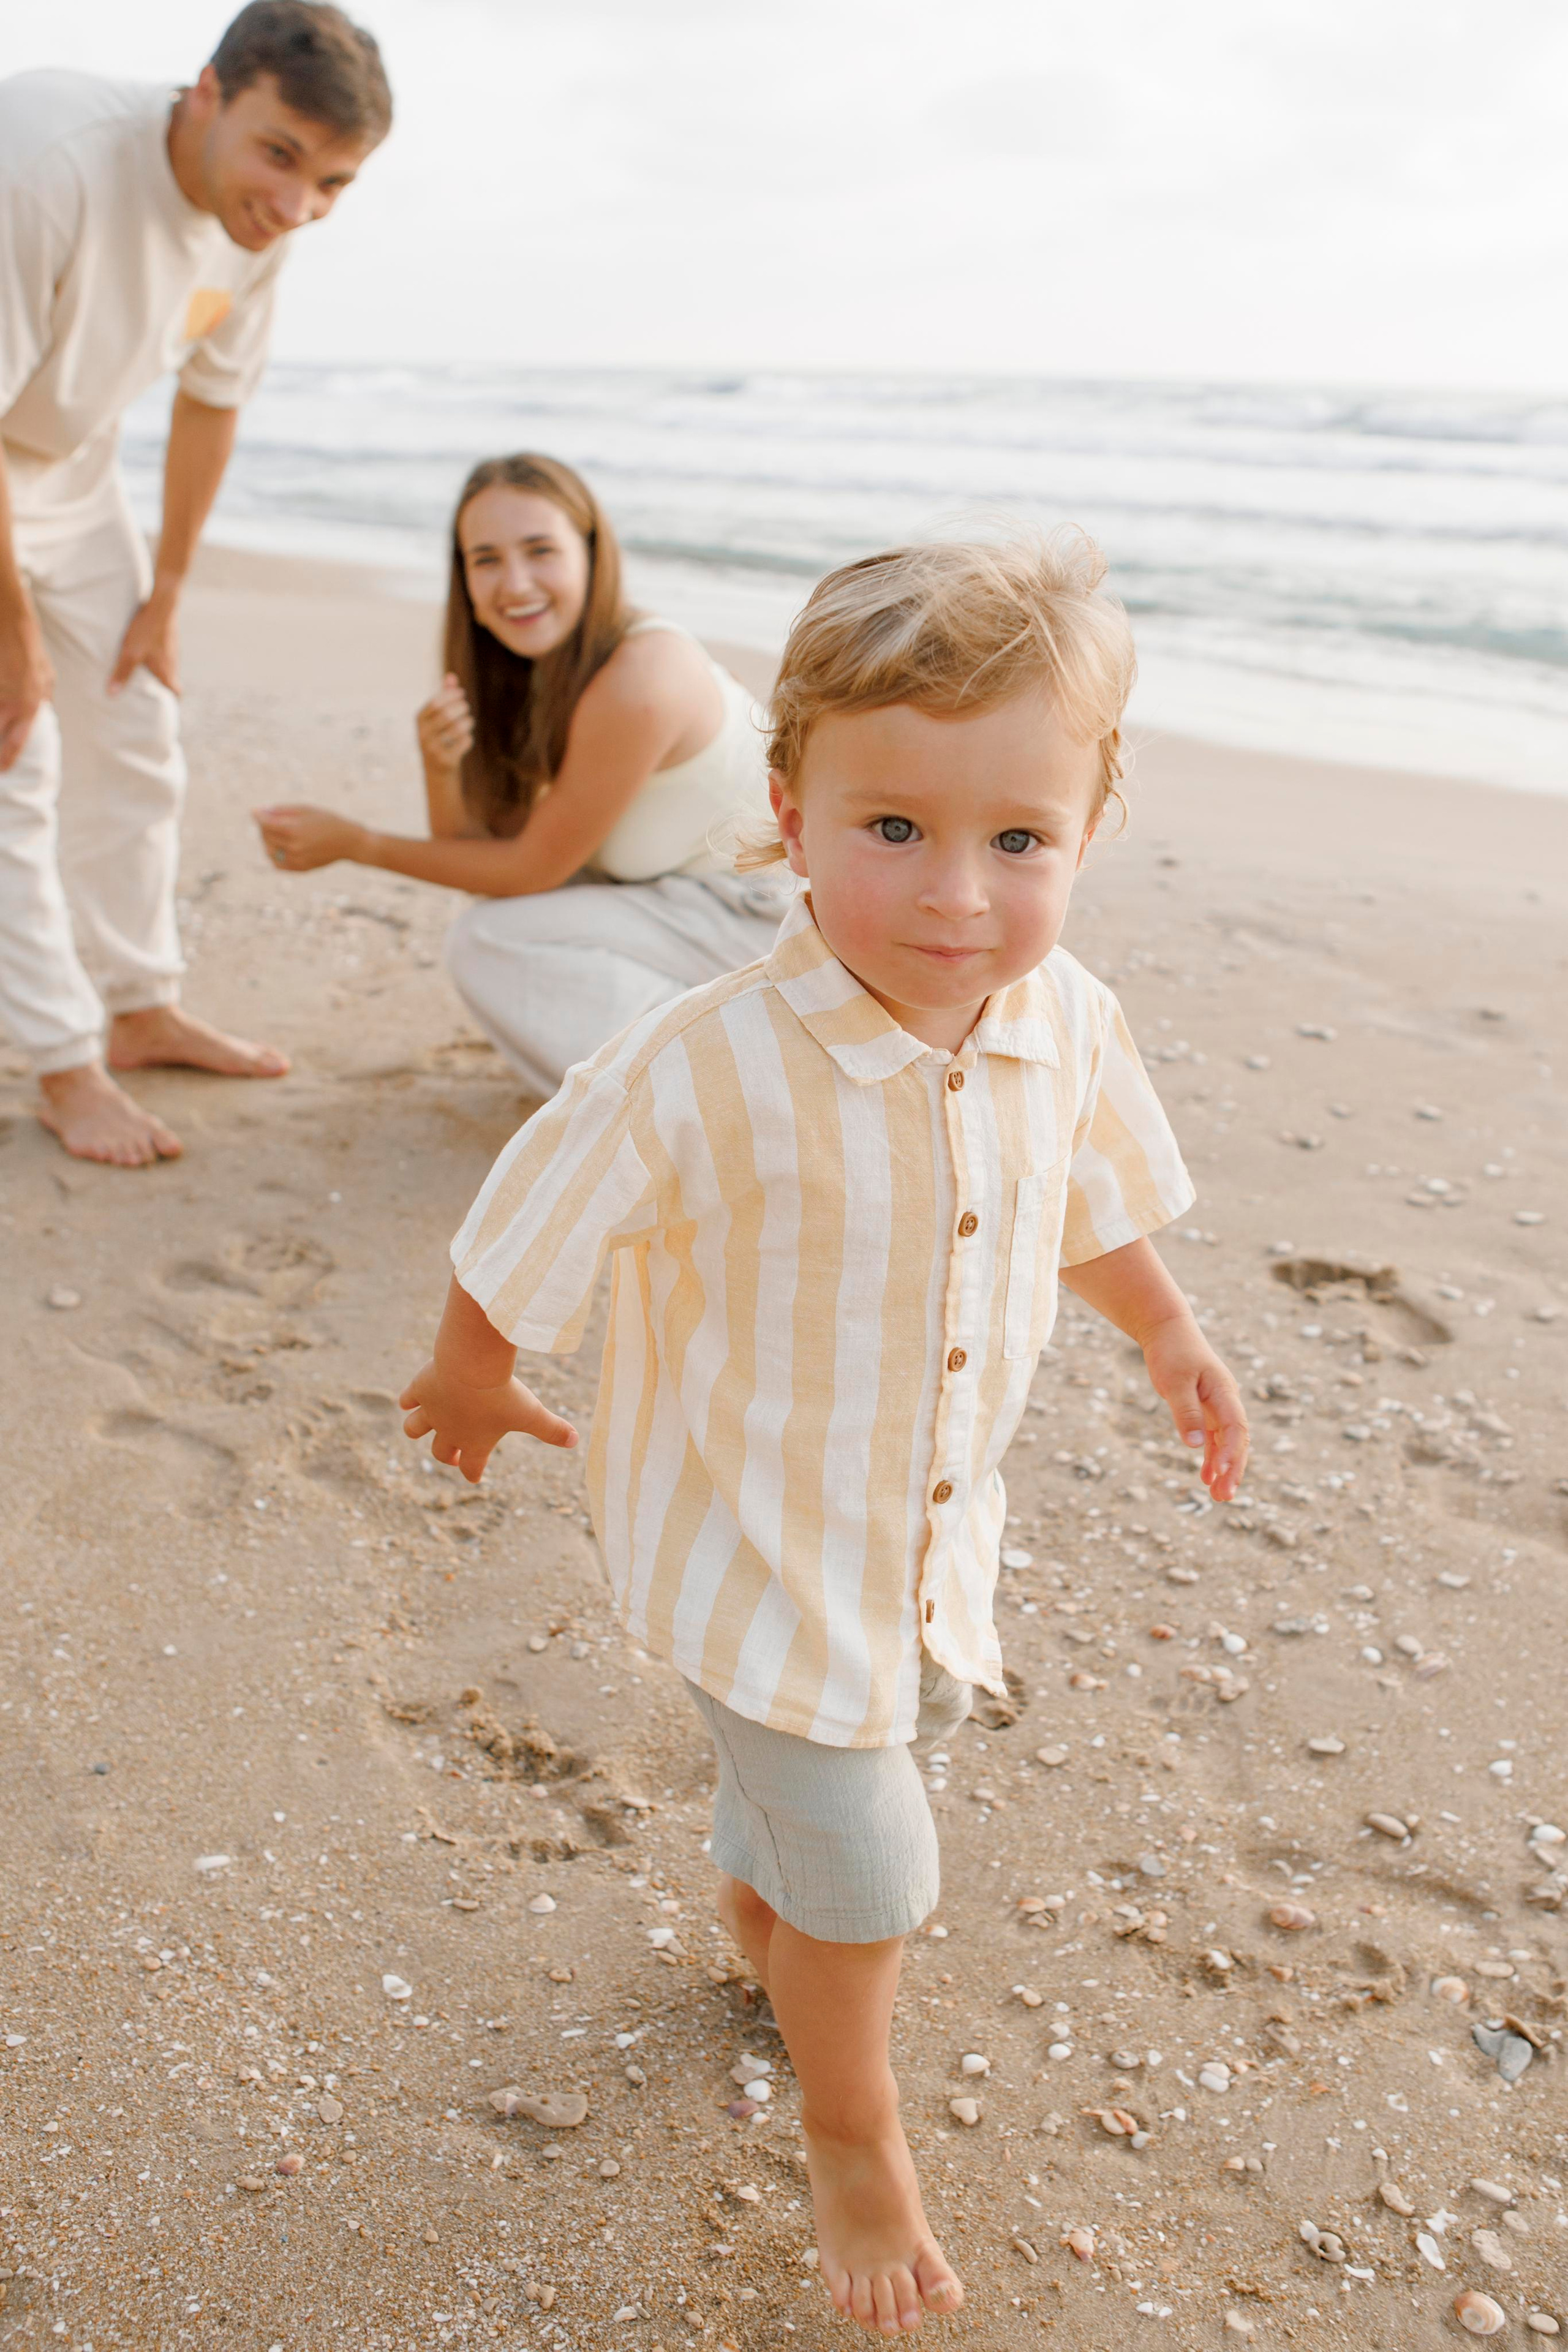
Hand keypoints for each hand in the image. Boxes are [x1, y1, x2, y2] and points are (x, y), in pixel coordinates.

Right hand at [0, 600, 53, 770]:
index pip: (16, 742)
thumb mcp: (47, 676)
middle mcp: (11, 704)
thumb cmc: (30, 649)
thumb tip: (44, 710)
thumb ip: (44, 698)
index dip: (7, 759)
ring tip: (2, 735)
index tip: (2, 771)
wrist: (11, 623)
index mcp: (30, 706)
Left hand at [108, 585, 179, 696]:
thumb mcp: (129, 654)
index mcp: (166, 670)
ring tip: (144, 667)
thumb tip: (112, 694)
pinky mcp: (169, 634)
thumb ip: (121, 673)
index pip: (176, 691)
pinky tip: (145, 645)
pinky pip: (165, 648)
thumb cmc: (145, 631)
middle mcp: (173, 660)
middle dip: (162, 684)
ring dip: (159, 667)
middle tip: (149, 687)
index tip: (164, 702)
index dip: (171, 699)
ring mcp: (173, 647)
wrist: (161, 603)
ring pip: (168, 663)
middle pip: (171, 678)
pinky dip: (157, 652)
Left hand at [252, 803, 367, 871]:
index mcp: (294, 830)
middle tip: (272, 820)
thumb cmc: (327, 821)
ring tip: (278, 833)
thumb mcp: (305, 809)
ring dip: (268, 841)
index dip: (258, 816)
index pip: (265, 823)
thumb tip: (261, 812)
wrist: (349, 842)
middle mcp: (294, 847)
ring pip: (269, 851)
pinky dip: (275, 855)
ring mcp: (297, 860)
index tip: (254, 811)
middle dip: (265, 826)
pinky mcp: (300, 869)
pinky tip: (282, 846)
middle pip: (266, 836)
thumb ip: (282, 810)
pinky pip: (277, 863)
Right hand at [399, 1358, 576, 1483]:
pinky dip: (408, 1400)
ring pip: (414, 1429)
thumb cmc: (503, 1394)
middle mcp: (449, 1431)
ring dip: (416, 1428)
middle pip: (440, 1451)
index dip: (473, 1472)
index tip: (474, 1475)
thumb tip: (576, 1440)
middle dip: (445, 1455)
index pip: (471, 1467)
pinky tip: (410, 1399)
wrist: (472, 1368)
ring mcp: (432, 1411)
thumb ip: (552, 1429)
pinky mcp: (420, 1389)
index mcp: (475, 1442)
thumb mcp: (532, 1412)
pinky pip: (408, 1399)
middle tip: (450, 1455)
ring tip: (421, 1426)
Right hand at [416, 673, 474, 772]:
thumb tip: (452, 676)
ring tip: (468, 721)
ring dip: (467, 722)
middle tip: (466, 708)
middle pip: (447, 714)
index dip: (451, 694)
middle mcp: (423, 734)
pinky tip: (466, 739)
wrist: (436, 772)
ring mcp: (433, 748)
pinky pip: (464, 742)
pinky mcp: (445, 760)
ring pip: (457, 728)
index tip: (462, 693)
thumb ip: (444, 696)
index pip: (435, 702)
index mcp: (419, 719)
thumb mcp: (438, 717)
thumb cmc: (439, 737)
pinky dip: (468, 738)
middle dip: (461, 708)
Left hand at [1141, 1316, 1248, 1500]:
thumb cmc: (1171, 1352)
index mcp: (1224, 1391)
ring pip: (1226, 1442)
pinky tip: (1206, 1476)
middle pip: (1237, 1440)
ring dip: (1224, 1468)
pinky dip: (1212, 1457)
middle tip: (1224, 1497)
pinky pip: (1214, 1437)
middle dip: (1233, 1469)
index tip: (1223, 1475)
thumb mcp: (1174, 1381)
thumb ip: (1186, 1412)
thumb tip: (1196, 1445)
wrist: (1167, 1329)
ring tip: (1218, 1496)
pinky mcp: (1206, 1408)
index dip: (1232, 1453)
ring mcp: (1218, 1405)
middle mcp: (1226, 1400)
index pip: (1235, 1428)